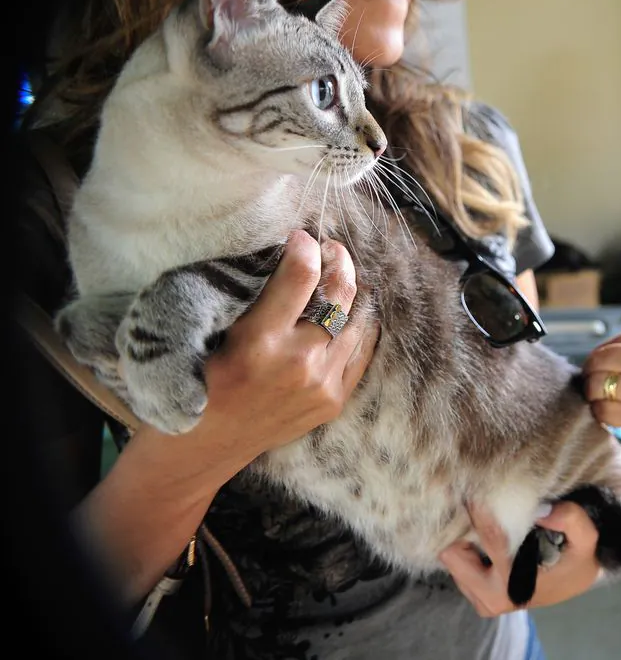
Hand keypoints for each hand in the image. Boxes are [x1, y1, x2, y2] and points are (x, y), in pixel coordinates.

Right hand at [193, 230, 378, 470]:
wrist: (203, 444)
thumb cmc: (199, 378)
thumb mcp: (214, 330)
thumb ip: (253, 295)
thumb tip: (289, 250)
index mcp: (259, 340)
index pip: (301, 274)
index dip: (305, 245)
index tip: (301, 237)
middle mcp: (298, 362)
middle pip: (340, 293)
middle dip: (338, 261)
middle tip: (330, 249)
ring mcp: (321, 385)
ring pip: (356, 320)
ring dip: (351, 293)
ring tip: (338, 279)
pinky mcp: (333, 401)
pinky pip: (362, 351)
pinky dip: (359, 326)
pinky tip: (350, 312)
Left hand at [439, 502, 601, 616]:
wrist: (574, 581)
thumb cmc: (577, 558)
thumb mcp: (585, 537)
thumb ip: (570, 519)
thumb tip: (540, 508)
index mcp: (514, 584)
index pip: (490, 538)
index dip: (481, 508)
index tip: (474, 484)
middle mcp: (491, 597)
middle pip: (452, 554)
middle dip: (462, 529)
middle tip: (475, 504)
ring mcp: (481, 600)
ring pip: (450, 560)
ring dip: (463, 538)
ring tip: (482, 520)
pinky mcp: (476, 597)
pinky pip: (456, 567)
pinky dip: (466, 548)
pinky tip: (483, 536)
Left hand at [583, 329, 620, 463]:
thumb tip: (615, 354)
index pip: (618, 339)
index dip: (603, 350)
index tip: (600, 360)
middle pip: (602, 358)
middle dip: (591, 368)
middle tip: (590, 377)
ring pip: (597, 384)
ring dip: (592, 390)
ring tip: (596, 395)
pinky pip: (603, 411)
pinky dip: (599, 412)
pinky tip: (605, 412)